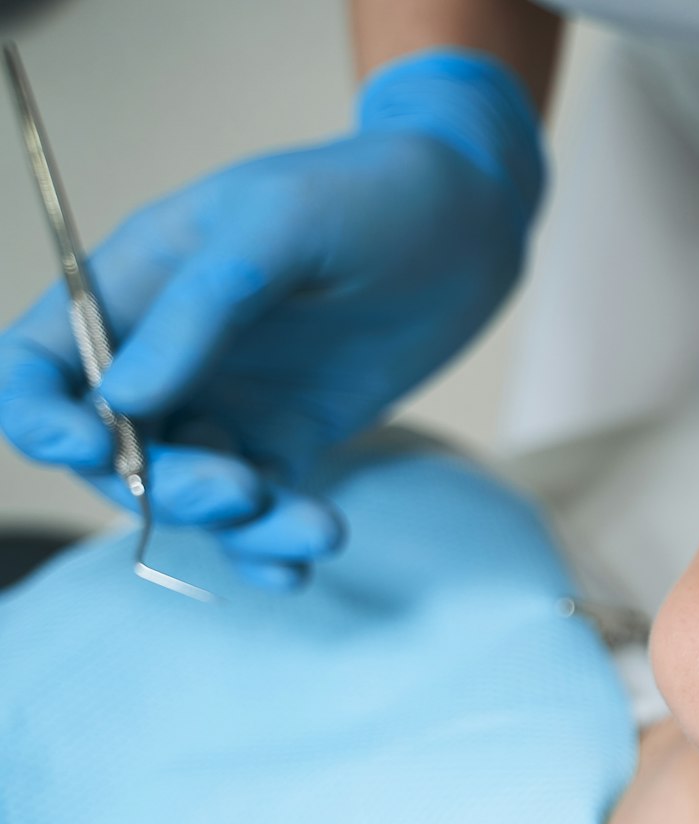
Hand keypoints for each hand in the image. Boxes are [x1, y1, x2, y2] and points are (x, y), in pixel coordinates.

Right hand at [0, 49, 542, 588]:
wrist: (470, 221)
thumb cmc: (362, 196)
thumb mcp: (276, 228)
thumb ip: (199, 310)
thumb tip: (119, 402)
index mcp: (129, 286)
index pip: (36, 366)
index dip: (38, 415)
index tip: (84, 447)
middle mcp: (162, 356)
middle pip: (111, 451)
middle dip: (162, 485)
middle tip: (241, 489)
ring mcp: (226, 404)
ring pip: (189, 492)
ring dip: (234, 525)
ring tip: (310, 527)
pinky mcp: (290, 441)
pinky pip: (261, 509)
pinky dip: (271, 545)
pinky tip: (301, 565)